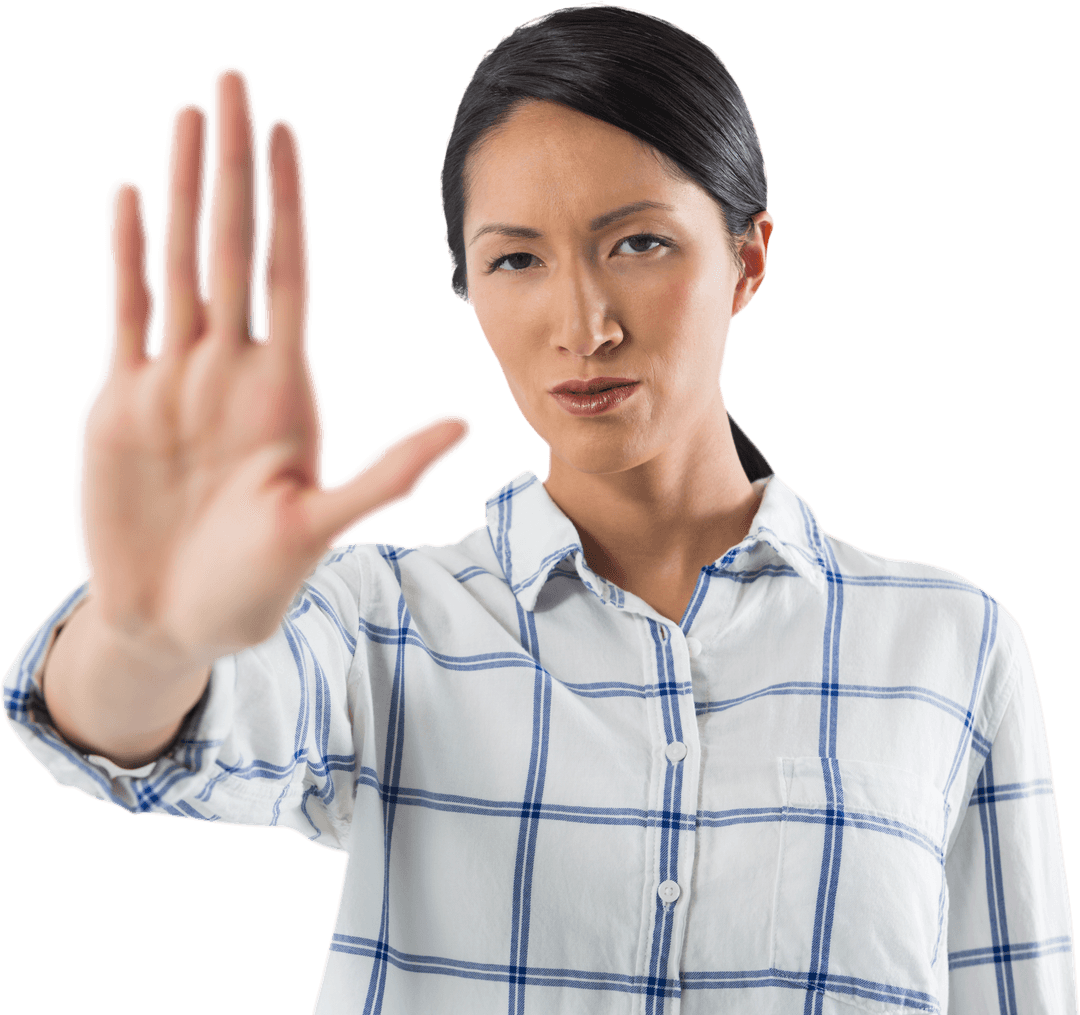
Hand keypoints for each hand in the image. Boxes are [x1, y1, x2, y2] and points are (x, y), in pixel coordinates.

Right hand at [75, 65, 471, 669]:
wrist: (173, 621)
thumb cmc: (252, 587)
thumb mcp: (322, 528)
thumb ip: (387, 472)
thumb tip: (465, 425)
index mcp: (286, 391)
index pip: (290, 273)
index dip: (288, 204)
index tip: (289, 133)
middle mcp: (233, 371)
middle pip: (233, 246)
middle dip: (232, 166)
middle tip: (234, 82)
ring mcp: (175, 381)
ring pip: (180, 263)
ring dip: (180, 189)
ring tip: (186, 116)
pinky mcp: (120, 402)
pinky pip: (125, 312)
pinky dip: (126, 256)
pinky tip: (129, 198)